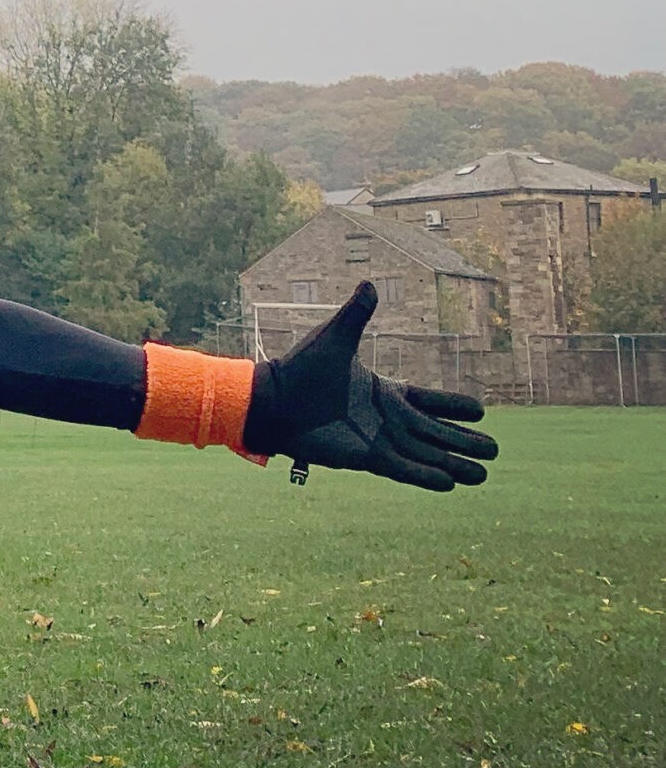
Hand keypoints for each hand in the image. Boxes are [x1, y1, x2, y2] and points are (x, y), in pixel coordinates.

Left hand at [249, 285, 495, 490]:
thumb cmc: (301, 369)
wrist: (274, 401)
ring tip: (482, 475)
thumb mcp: (335, 338)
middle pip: (436, 432)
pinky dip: (425, 476)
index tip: (480, 411)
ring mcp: (379, 440)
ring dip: (454, 464)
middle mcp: (386, 419)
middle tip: (494, 450)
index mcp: (384, 392)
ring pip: (426, 454)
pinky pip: (404, 469)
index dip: (453, 406)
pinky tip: (450, 484)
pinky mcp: (366, 457)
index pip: (429, 400)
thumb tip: (369, 283)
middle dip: (464, 441)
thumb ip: (355, 314)